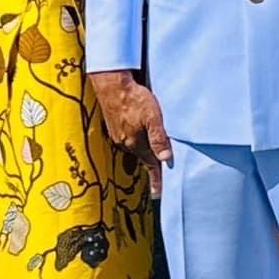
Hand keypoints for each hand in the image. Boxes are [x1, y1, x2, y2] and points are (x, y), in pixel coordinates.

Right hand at [90, 71, 171, 194]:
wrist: (112, 85)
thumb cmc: (135, 99)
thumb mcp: (153, 117)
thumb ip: (159, 137)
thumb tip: (165, 158)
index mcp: (135, 142)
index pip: (150, 164)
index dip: (156, 178)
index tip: (159, 193)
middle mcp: (125, 142)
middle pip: (144, 156)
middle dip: (152, 164)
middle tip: (161, 176)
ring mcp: (119, 135)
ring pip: (137, 147)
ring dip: (146, 150)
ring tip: (156, 155)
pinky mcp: (116, 127)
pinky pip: (130, 139)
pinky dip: (139, 140)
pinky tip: (143, 135)